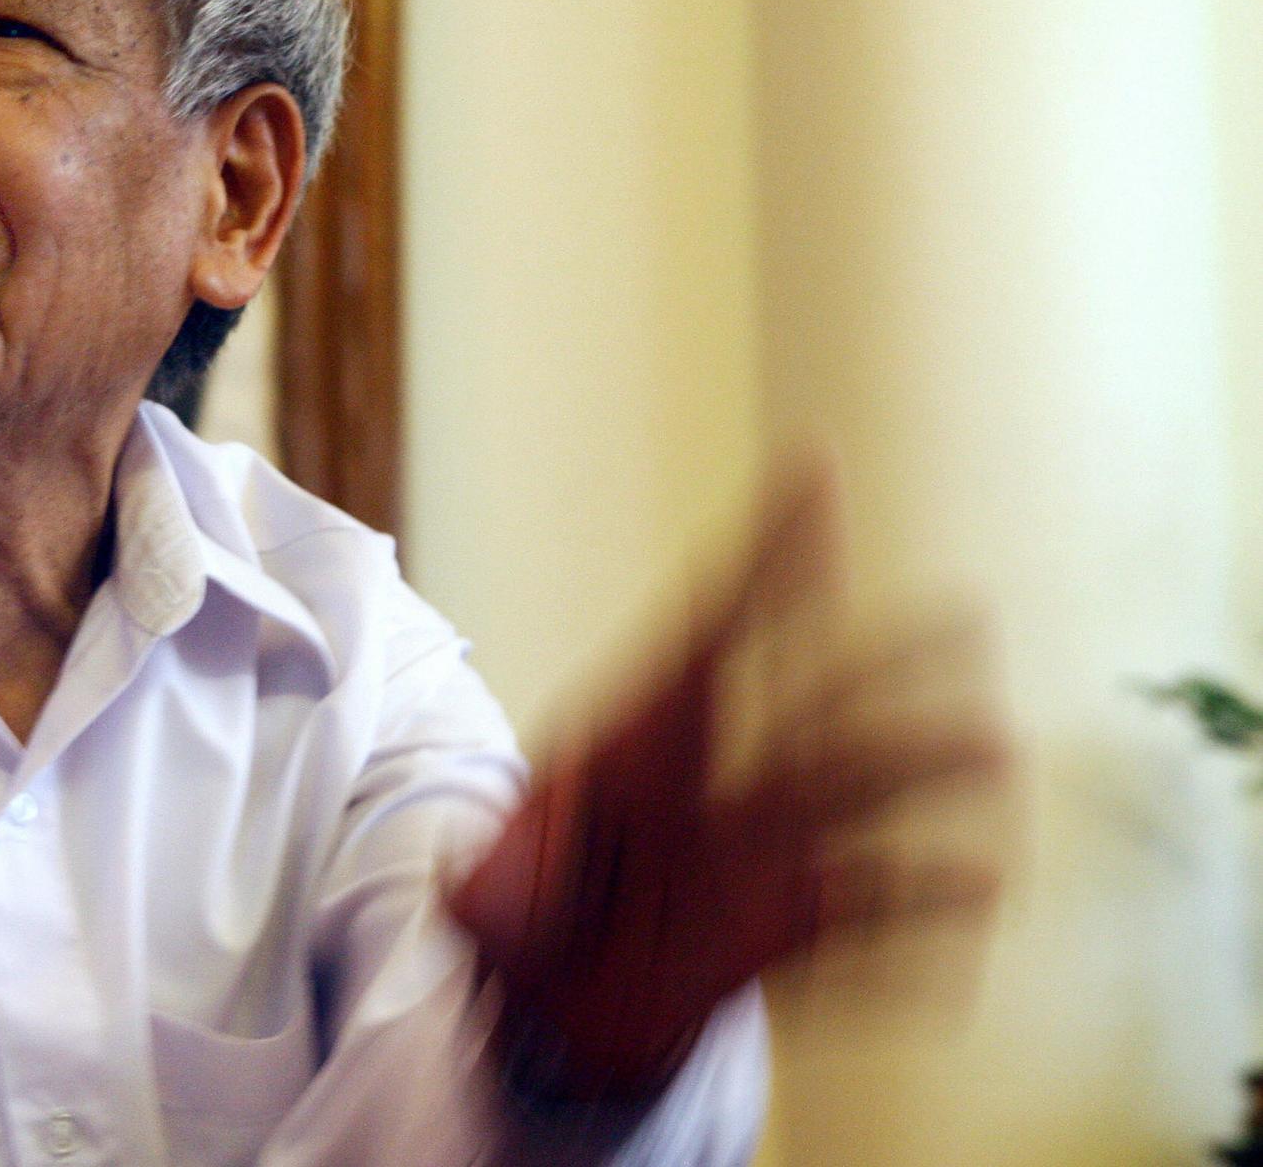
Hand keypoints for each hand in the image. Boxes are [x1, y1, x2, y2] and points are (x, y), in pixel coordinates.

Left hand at [443, 457, 1009, 1100]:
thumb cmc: (518, 917)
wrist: (546, 1009)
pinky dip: (915, 913)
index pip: (712, 629)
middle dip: (886, 665)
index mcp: (638, 740)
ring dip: (923, 774)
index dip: (766, 555)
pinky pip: (860, 917)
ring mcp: (756, 854)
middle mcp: (713, 786)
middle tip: (968, 617)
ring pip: (852, 799)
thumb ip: (495, 890)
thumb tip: (485, 893)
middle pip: (811, 713)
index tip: (818, 471)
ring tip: (995, 753)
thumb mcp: (487, 898)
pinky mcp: (780, 929)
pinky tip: (974, 895)